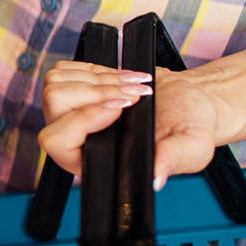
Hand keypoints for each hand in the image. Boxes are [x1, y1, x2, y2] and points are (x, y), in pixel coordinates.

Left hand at [37, 62, 227, 183]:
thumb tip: (155, 178)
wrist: (189, 100)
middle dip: (95, 92)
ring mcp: (72, 112)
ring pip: (56, 84)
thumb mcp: (191, 147)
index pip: (60, 142)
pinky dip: (96, 67)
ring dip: (98, 78)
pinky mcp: (77, 89)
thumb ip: (171, 160)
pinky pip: (66, 70)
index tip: (122, 107)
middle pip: (54, 105)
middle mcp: (76, 139)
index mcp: (95, 161)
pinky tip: (123, 77)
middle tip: (133, 94)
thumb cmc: (190, 127)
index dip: (85, 119)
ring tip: (134, 85)